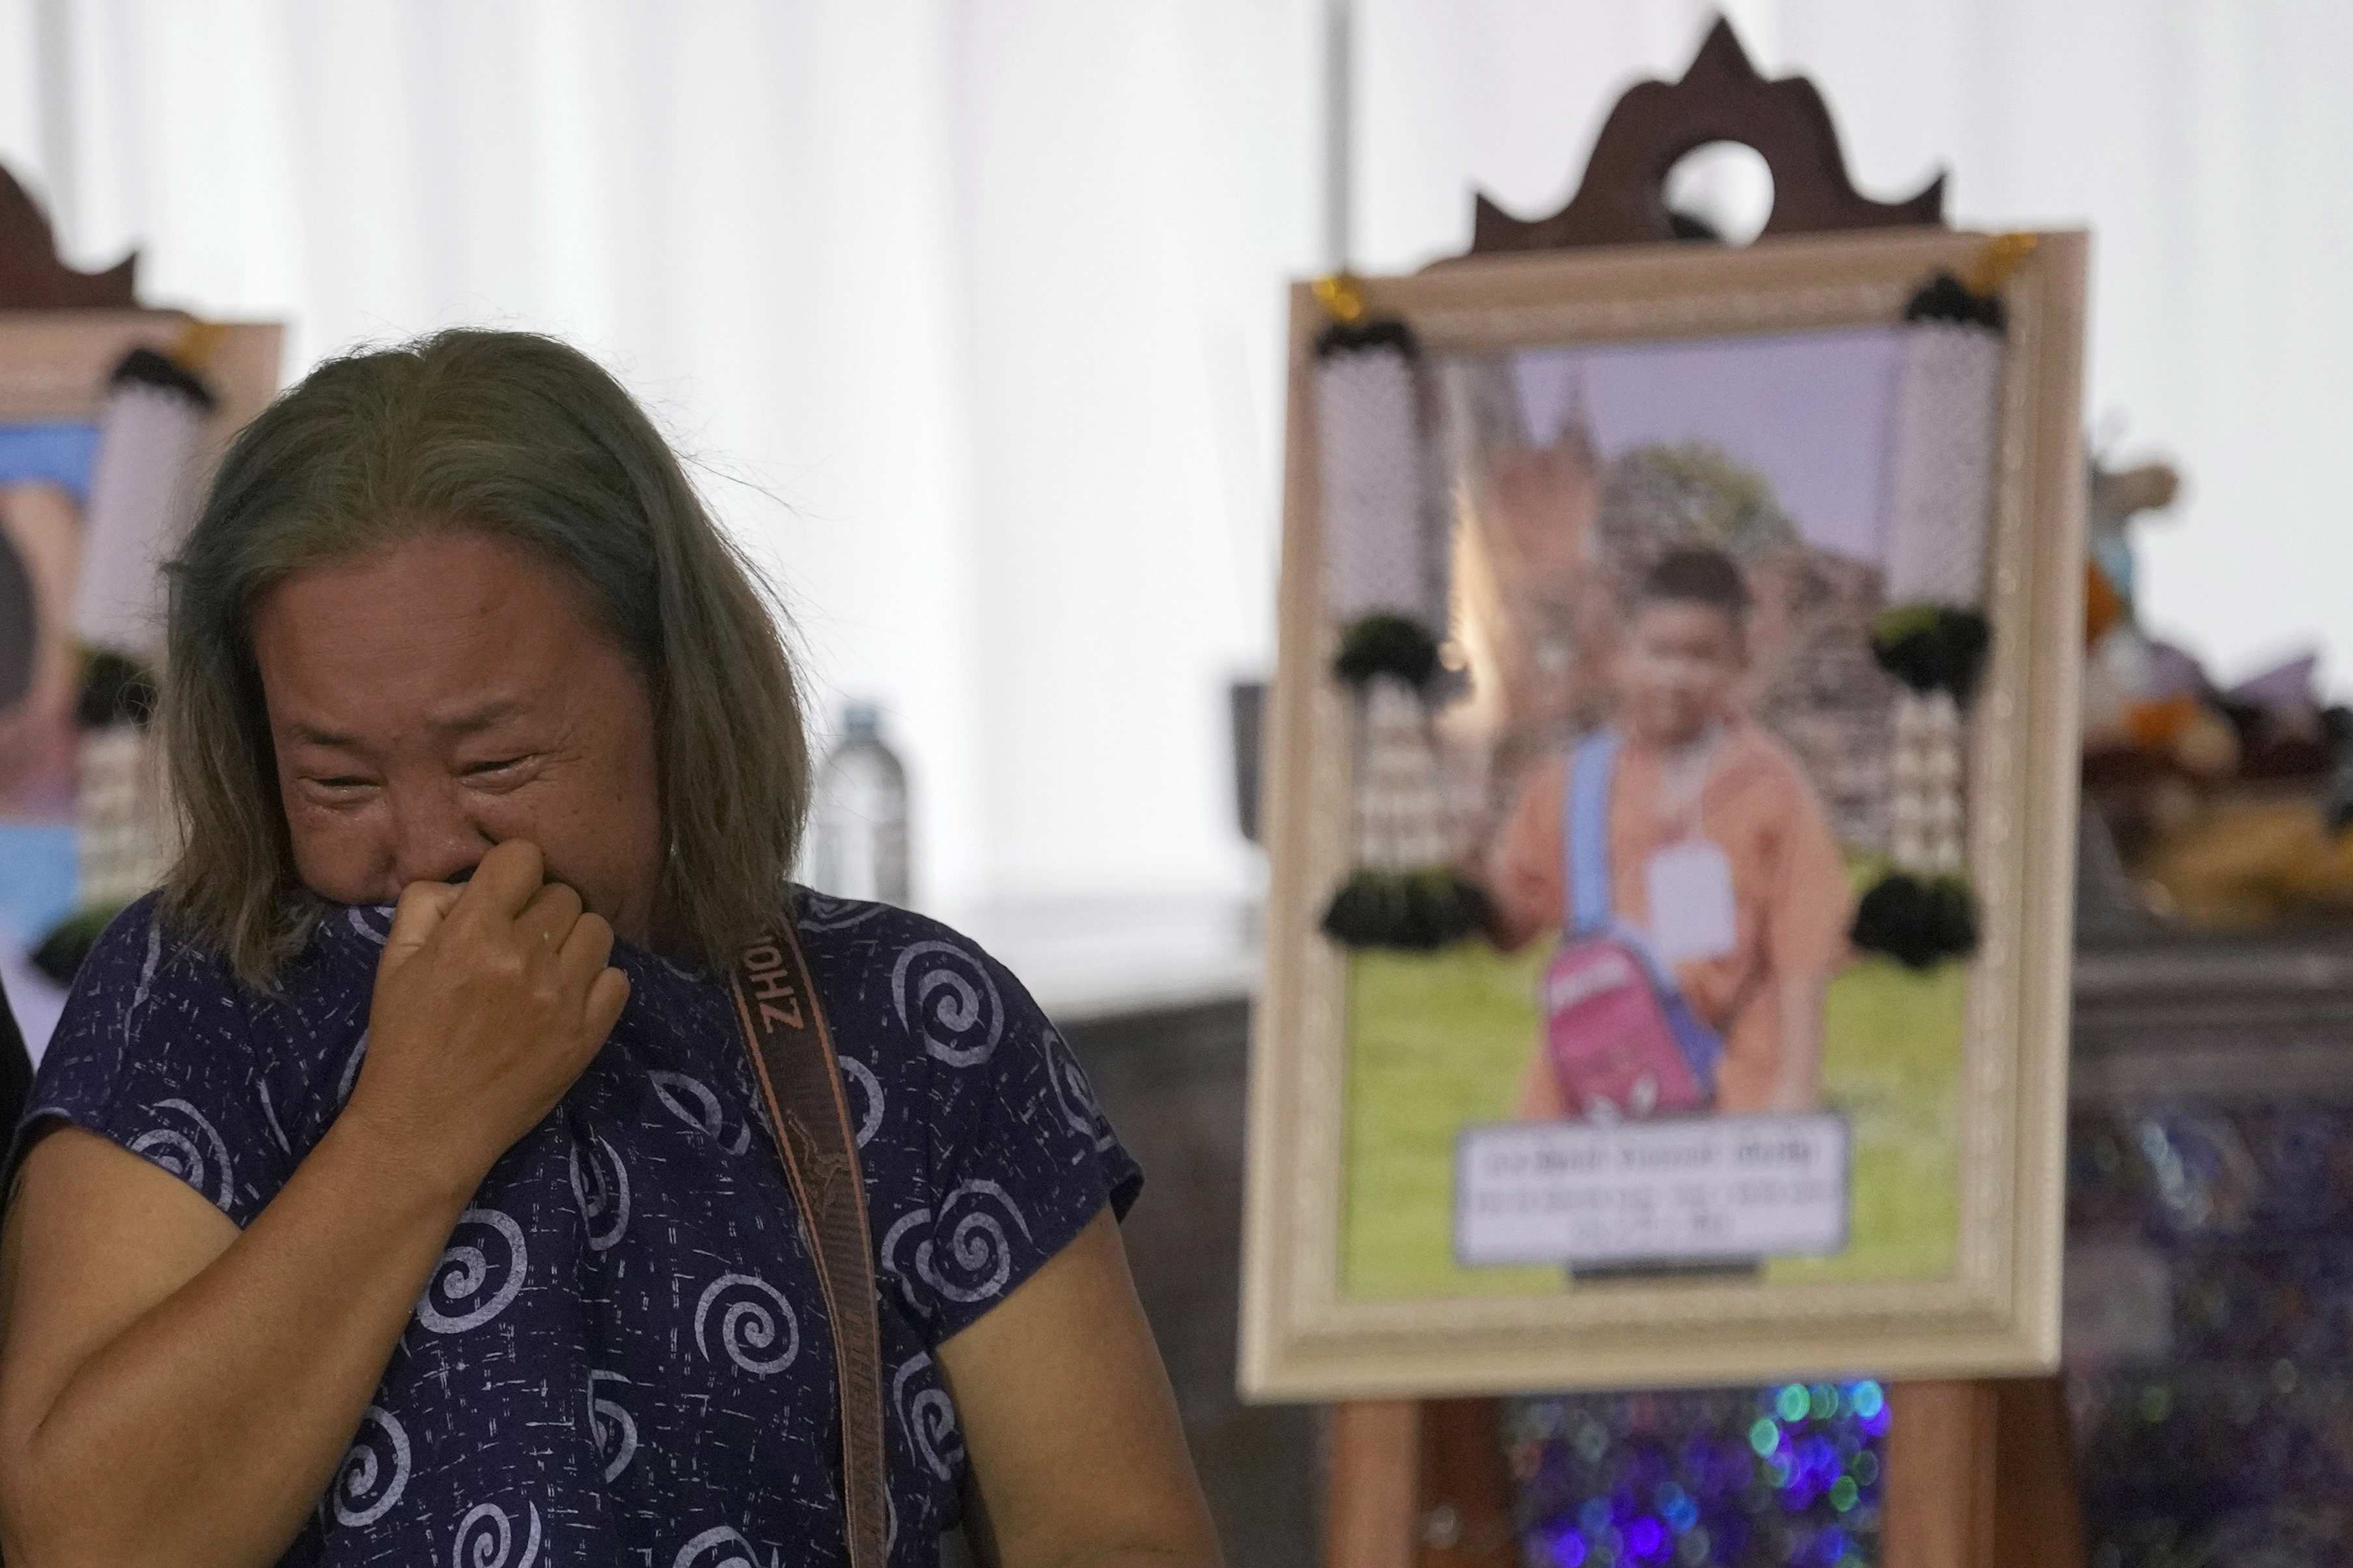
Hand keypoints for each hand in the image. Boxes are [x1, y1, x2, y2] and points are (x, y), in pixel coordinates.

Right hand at [343, 840, 630, 1189]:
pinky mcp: (588, 1032)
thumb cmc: (406, 1040)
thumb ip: (427, 903)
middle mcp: (526, 957)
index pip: (524, 857)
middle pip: (564, 895)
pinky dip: (597, 983)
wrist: (427, 1125)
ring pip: (597, 929)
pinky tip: (566, 999)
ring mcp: (563, 996)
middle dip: (540, 912)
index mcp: (474, 932)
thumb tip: (472, 882)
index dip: (512, 874)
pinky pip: (618, 978)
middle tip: (517, 944)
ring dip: (572, 942)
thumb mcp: (394, 961)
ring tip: (545, 970)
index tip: (502, 899)